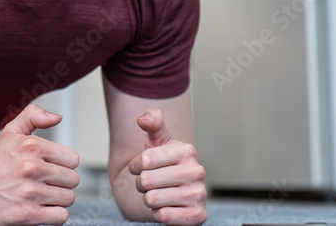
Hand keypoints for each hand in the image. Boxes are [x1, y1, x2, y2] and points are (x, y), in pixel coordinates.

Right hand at [0, 104, 79, 225]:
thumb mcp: (9, 134)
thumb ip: (33, 117)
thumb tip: (57, 117)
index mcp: (31, 146)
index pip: (72, 158)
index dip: (63, 164)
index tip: (51, 167)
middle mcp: (31, 168)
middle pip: (73, 179)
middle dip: (61, 182)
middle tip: (45, 182)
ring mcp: (31, 193)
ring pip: (68, 198)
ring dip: (57, 199)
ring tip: (42, 195)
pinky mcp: (29, 215)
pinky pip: (61, 216)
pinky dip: (54, 214)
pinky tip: (41, 208)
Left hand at [127, 109, 206, 224]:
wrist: (176, 192)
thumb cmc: (163, 164)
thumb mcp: (157, 141)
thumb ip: (152, 123)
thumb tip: (143, 119)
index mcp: (187, 151)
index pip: (145, 160)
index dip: (135, 165)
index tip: (140, 167)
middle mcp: (197, 172)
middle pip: (146, 180)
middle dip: (141, 184)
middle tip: (149, 183)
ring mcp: (199, 194)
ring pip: (152, 199)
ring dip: (148, 199)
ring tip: (158, 193)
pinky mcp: (198, 216)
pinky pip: (163, 216)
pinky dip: (158, 213)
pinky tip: (167, 207)